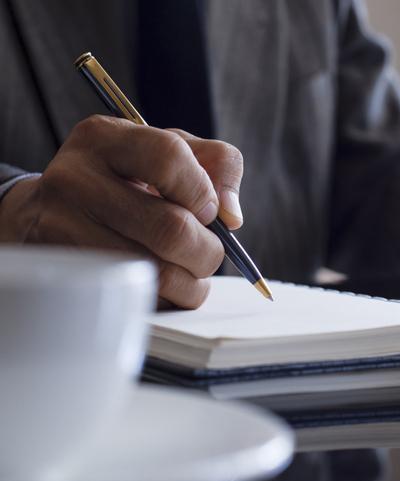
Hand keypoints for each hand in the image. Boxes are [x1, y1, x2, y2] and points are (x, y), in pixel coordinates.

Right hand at [0, 115, 243, 307]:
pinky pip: (139, 299)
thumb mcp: (165, 152)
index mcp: (104, 139)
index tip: (209, 211)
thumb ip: (215, 165)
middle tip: (207, 252)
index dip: (203, 190)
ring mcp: (61, 230)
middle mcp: (74, 180)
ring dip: (193, 283)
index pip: (168, 156)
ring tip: (191, 273)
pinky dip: (168, 300)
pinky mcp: (67, 276)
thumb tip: (230, 216)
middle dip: (207, 250)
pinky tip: (165, 286)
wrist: (47, 214)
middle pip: (170, 227)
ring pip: (156, 272)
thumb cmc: (123, 180)